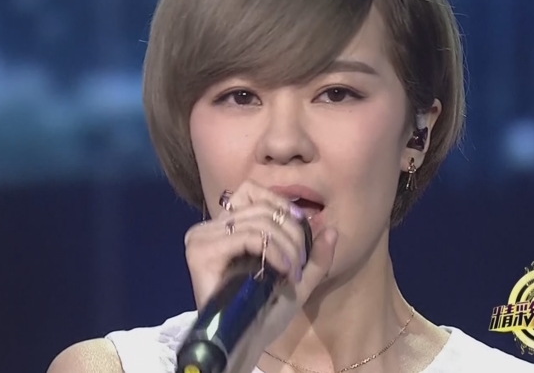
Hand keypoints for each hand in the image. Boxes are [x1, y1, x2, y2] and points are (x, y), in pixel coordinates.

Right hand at [184, 180, 338, 352]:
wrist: (246, 342)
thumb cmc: (265, 313)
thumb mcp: (298, 280)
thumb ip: (315, 256)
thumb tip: (332, 229)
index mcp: (226, 227)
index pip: (252, 190)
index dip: (281, 205)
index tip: (303, 229)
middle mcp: (210, 227)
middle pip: (261, 207)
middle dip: (292, 234)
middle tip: (300, 265)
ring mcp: (202, 238)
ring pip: (257, 221)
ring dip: (286, 245)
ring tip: (293, 272)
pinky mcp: (200, 251)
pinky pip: (246, 236)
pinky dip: (271, 250)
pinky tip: (281, 270)